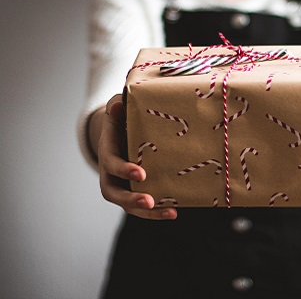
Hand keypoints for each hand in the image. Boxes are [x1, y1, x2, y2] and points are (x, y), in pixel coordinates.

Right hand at [98, 95, 177, 219]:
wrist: (120, 132)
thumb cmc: (121, 119)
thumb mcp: (118, 109)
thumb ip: (117, 106)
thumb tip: (118, 105)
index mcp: (108, 153)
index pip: (111, 164)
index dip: (124, 170)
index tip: (141, 173)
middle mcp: (110, 174)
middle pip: (114, 193)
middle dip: (131, 199)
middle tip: (149, 201)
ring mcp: (122, 185)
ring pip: (128, 205)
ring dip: (148, 212)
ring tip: (170, 212)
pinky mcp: (134, 191)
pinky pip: (142, 207)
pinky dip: (157, 212)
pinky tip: (174, 211)